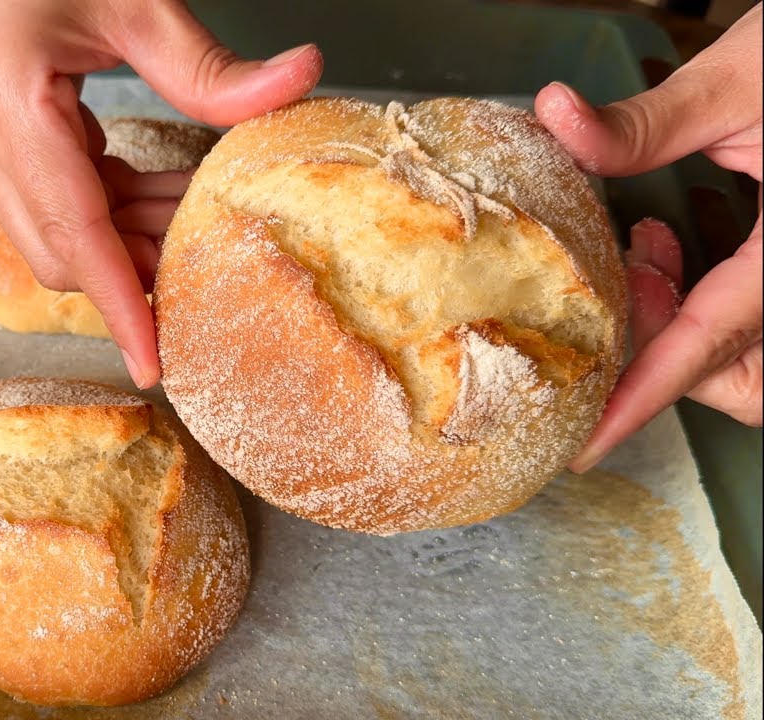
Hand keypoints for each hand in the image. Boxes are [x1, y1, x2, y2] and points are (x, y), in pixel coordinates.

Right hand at [0, 0, 321, 386]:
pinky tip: (164, 198)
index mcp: (11, 104)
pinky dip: (114, 211)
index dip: (117, 302)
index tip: (152, 361)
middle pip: (59, 248)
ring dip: (127, 240)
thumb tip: (300, 81)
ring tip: (195, 229)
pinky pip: (60, 200)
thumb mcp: (140, 0)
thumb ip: (211, 65)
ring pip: (58, 233)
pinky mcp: (6, 135)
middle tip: (202, 275)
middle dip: (129, 273)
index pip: (72, 230)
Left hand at [534, 5, 761, 470]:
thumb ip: (648, 121)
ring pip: (753, 362)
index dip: (643, 396)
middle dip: (670, 356)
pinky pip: (757, 326)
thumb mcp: (740, 81)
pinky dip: (706, 308)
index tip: (585, 444)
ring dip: (686, 330)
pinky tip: (670, 247)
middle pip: (745, 381)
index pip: (713, 343)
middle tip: (630, 280)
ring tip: (647, 253)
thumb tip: (553, 115)